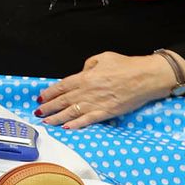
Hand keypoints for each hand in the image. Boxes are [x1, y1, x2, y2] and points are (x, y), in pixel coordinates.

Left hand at [36, 53, 174, 128]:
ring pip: (71, 112)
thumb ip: (88, 66)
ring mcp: (96, 103)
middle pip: (63, 101)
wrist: (147, 77)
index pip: (61, 87)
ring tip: (46, 121)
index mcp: (85, 77)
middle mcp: (87, 92)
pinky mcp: (107, 112)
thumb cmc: (127, 65)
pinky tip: (66, 127)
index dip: (49, 93)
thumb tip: (81, 73)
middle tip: (38, 112)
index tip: (40, 97)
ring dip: (57, 117)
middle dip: (49, 107)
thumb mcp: (103, 57)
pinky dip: (76, 124)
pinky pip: (88, 120)